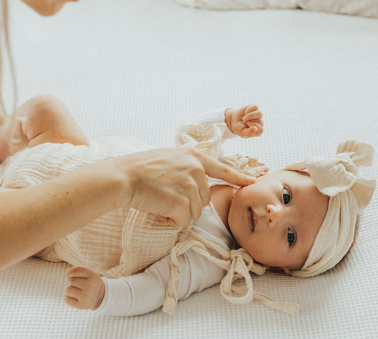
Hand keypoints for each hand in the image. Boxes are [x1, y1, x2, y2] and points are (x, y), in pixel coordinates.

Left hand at [64, 266, 104, 310]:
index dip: (71, 272)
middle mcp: (90, 286)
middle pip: (71, 280)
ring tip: (78, 291)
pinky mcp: (82, 305)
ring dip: (70, 290)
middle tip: (80, 286)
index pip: (76, 271)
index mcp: (93, 276)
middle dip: (73, 282)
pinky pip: (67, 299)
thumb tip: (67, 271)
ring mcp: (86, 296)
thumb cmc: (91, 283)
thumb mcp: (89, 274)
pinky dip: (67, 298)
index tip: (71, 275)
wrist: (101, 298)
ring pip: (68, 290)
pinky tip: (74, 297)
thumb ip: (78, 270)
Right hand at [113, 148, 255, 226]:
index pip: (223, 169)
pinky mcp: (183, 203)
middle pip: (204, 199)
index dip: (238, 177)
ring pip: (194, 212)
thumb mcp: (170, 157)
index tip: (252, 182)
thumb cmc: (140, 168)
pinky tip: (158, 208)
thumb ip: (187, 166)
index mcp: (195, 157)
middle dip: (187, 203)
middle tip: (165, 194)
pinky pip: (183, 220)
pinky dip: (170, 219)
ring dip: (178, 211)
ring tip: (160, 199)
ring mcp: (192, 187)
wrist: (125, 177)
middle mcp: (197, 170)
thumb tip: (199, 178)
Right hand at [225, 105, 263, 137]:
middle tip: (244, 122)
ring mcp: (258, 115)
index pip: (261, 129)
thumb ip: (249, 133)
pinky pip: (255, 107)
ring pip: (260, 113)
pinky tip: (245, 112)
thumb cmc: (239, 128)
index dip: (253, 127)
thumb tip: (256, 128)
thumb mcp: (242, 133)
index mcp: (258, 130)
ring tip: (244, 118)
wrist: (234, 120)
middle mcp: (260, 122)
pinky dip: (249, 109)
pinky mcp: (255, 108)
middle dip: (249, 122)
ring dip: (250, 115)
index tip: (246, 126)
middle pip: (260, 121)